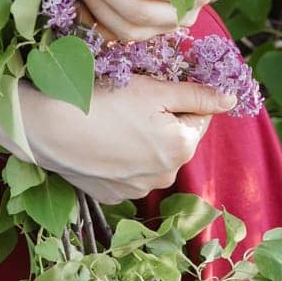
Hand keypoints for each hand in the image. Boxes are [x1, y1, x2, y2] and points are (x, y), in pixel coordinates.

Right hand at [20, 68, 239, 203]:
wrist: (50, 129)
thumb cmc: (104, 102)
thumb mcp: (154, 89)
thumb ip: (196, 93)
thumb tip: (231, 98)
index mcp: (181, 148)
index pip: (199, 115)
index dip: (179, 96)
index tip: (155, 86)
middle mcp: (165, 176)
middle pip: (175, 137)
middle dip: (161, 119)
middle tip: (130, 99)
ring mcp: (138, 189)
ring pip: (151, 155)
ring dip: (141, 138)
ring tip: (112, 119)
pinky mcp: (113, 194)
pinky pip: (128, 170)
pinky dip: (121, 154)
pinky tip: (101, 139)